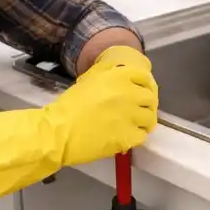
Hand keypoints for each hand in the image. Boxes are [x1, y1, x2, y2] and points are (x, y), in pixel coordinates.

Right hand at [45, 46, 157, 165]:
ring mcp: (130, 116)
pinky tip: (128, 136)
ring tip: (136, 124)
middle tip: (140, 110)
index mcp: (118, 76)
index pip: (144, 76)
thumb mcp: (89, 79)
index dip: (146, 84)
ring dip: (143, 121)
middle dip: (147, 104)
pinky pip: (142, 136)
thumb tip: (123, 72)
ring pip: (149, 118)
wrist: (59, 131)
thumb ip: (109, 73)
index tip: (142, 91)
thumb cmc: (69, 105)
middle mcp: (128, 94)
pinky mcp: (128, 137)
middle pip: (150, 98)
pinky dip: (137, 136)